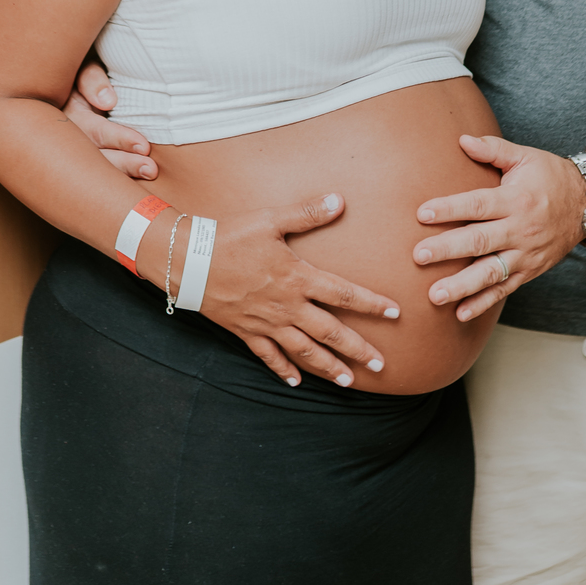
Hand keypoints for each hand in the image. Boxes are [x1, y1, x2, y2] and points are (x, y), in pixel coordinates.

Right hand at [65, 59, 156, 180]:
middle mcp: (66, 136)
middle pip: (94, 157)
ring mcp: (71, 150)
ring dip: (123, 173)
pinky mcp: (81, 159)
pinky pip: (97, 172)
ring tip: (149, 174)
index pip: (93, 130)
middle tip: (151, 169)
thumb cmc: (80, 71)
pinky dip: (116, 178)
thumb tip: (108, 102)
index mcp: (66, 113)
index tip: (144, 146)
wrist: (70, 82)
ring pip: (95, 168)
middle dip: (123, 164)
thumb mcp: (82, 68)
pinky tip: (135, 184)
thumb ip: (91, 79)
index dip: (118, 139)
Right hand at [198, 193, 400, 388]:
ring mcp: (267, 323)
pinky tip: (295, 383)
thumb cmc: (231, 237)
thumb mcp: (270, 220)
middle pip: (330, 332)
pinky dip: (283, 371)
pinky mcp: (247, 332)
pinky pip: (269, 356)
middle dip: (358, 349)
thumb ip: (306, 213)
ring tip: (349, 382)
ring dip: (328, 367)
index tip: (395, 314)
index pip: (344, 294)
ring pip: (305, 351)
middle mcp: (288, 306)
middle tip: (381, 364)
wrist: (190, 263)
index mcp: (298, 278)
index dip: (371, 304)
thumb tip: (339, 200)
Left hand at [412, 136, 585, 320]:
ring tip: (435, 295)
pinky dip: (483, 303)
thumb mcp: (525, 157)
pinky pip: (505, 289)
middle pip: (479, 241)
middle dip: (448, 249)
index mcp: (515, 199)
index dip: (450, 209)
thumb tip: (462, 140)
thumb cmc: (550, 176)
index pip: (477, 204)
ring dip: (462, 286)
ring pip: (491, 272)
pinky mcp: (530, 271)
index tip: (422, 214)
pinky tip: (461, 314)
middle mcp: (520, 229)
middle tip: (419, 256)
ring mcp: (526, 254)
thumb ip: (492, 149)